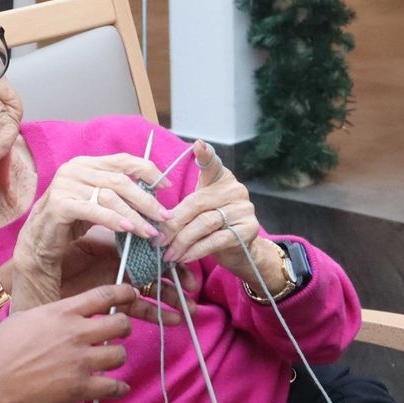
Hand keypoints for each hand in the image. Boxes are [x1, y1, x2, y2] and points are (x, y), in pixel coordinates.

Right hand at [0, 282, 138, 402]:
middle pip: (121, 324)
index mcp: (62, 312)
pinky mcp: (79, 388)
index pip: (105, 295)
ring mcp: (79, 362)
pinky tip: (117, 388)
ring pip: (120, 355)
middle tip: (117, 333)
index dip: (125, 293)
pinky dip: (118, 389)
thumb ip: (54, 313)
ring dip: (117, 357)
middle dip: (123, 327)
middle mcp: (76, 333)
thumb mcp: (27, 316)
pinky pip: (113, 387)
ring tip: (108, 361)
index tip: (131, 295)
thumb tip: (70, 312)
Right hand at [11, 152, 169, 300]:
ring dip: (134, 215)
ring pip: (110, 196)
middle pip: (120, 180)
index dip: (148, 170)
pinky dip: (113, 220)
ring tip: (150, 231)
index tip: (167, 186)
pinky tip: (128, 229)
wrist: (39, 242)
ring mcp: (65, 184)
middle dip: (146, 200)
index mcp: (87, 163)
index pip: (123, 160)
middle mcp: (75, 169)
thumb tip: (154, 197)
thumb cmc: (71, 222)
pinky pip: (94, 210)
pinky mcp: (59, 204)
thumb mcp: (97, 202)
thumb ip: (118, 194)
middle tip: (164, 217)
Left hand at [52, 229, 196, 320]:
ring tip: (190, 309)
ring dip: (170, 296)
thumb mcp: (74, 247)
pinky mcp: (110, 297)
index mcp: (107, 240)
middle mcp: (113, 257)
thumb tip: (125, 226)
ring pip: (148, 285)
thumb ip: (102, 240)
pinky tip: (173, 319)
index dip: (165, 251)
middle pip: (151, 262)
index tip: (180, 256)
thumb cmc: (44, 260)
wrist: (27, 283)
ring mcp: (113, 277)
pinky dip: (155, 311)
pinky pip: (136, 304)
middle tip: (192, 285)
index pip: (143, 241)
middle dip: (173, 274)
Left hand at [159, 141, 284, 290]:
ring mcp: (244, 209)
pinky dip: (196, 251)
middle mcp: (235, 190)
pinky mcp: (248, 230)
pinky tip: (184, 257)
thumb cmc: (213, 226)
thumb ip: (184, 207)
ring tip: (168, 253)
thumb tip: (155, 217)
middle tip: (157, 239)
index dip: (205, 155)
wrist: (240, 251)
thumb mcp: (199, 210)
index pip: (212, 164)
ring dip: (182, 241)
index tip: (198, 144)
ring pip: (204, 223)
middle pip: (197, 203)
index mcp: (221, 179)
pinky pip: (215, 240)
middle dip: (173, 223)